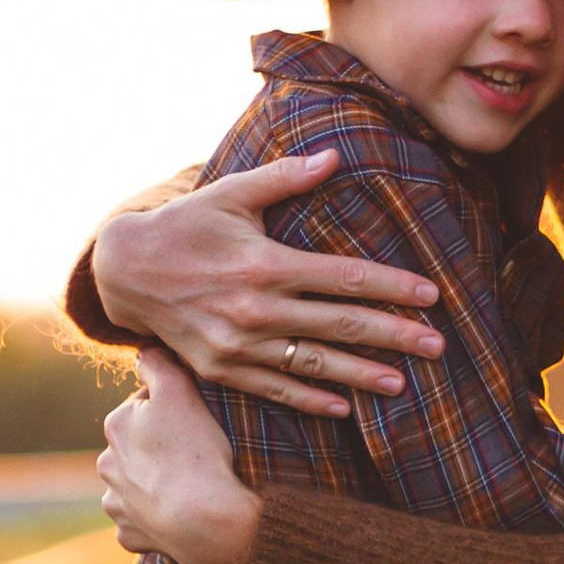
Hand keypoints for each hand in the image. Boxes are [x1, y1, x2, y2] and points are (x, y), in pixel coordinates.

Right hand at [91, 155, 444, 416]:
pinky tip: (345, 408)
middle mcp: (255, 309)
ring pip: (313, 364)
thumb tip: (334, 156)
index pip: (345, 278)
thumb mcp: (231, 193)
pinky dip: (311, 399)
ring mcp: (237, 346)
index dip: (393, 287)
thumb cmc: (186, 225)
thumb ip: (285, 177)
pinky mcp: (221, 369)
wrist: (124, 272)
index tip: (432, 296)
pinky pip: (275, 389)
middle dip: (394, 335)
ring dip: (361, 375)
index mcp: (264, 263)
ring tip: (402, 383)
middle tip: (438, 346)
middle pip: (341, 325)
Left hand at [99, 349, 262, 563]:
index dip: (173, 411)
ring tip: (188, 487)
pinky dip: (156, 520)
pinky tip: (178, 515)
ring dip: (154, 486)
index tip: (195, 422)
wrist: (204, 521)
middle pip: (137, 448)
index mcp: (116, 426)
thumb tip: (143, 349)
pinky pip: (141, 523)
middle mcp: (106, 464)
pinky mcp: (128, 535)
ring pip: (135, 487)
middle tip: (195, 454)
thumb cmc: (195, 452)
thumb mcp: (179, 391)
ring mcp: (116, 503)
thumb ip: (157, 363)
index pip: (144, 407)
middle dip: (158, 449)